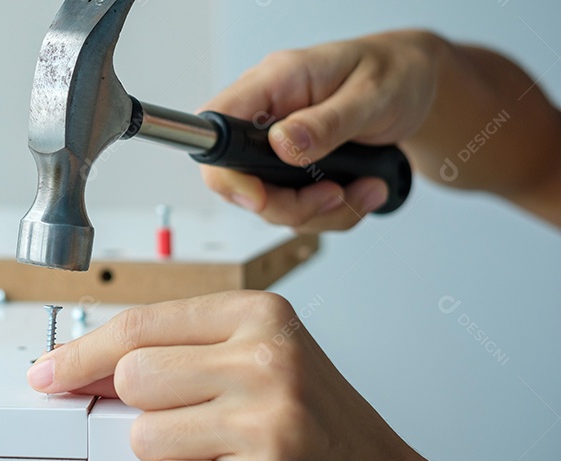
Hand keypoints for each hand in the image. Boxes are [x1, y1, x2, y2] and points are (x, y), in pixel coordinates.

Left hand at [27, 291, 441, 460]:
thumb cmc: (310, 415)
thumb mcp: (255, 356)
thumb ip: (177, 351)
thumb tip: (77, 370)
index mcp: (261, 315)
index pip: (138, 326)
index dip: (81, 353)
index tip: (49, 372)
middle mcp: (267, 361)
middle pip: (133, 378)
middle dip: (142, 407)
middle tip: (187, 416)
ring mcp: (266, 422)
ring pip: (144, 437)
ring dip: (166, 452)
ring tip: (220, 446)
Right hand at [201, 30, 441, 231]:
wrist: (416, 86)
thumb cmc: (394, 73)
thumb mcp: (372, 94)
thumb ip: (327, 122)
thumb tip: (282, 145)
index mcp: (274, 82)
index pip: (218, 126)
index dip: (225, 171)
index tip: (260, 197)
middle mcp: (266, 116)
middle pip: (238, 180)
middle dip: (288, 205)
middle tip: (336, 195)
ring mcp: (276, 147)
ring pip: (271, 205)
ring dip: (322, 212)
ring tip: (370, 187)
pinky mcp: (293, 170)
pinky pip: (299, 210)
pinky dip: (336, 212)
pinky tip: (367, 188)